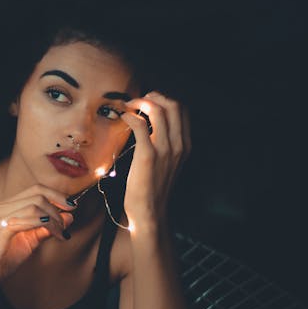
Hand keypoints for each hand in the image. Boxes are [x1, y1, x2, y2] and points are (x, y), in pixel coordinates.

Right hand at [0, 184, 74, 297]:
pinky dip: (45, 225)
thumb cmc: (1, 261)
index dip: (56, 195)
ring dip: (54, 217)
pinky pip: (26, 220)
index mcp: (7, 207)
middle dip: (59, 204)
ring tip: (62, 232)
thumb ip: (45, 229)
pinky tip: (54, 233)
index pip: (35, 189)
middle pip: (37, 193)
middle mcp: (1, 208)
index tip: (72, 206)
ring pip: (34, 205)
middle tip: (70, 219)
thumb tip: (69, 217)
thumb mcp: (29, 242)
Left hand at [120, 92, 191, 227]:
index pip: (182, 109)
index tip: (150, 102)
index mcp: (185, 145)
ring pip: (159, 109)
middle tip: (139, 102)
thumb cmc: (153, 187)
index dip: (165, 99)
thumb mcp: (168, 163)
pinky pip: (140, 125)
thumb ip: (165, 143)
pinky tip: (124, 118)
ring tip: (130, 106)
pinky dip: (130, 116)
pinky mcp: (148, 155)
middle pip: (173, 104)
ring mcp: (165, 149)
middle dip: (154, 96)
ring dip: (141, 102)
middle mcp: (179, 145)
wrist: (150, 211)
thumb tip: (151, 124)